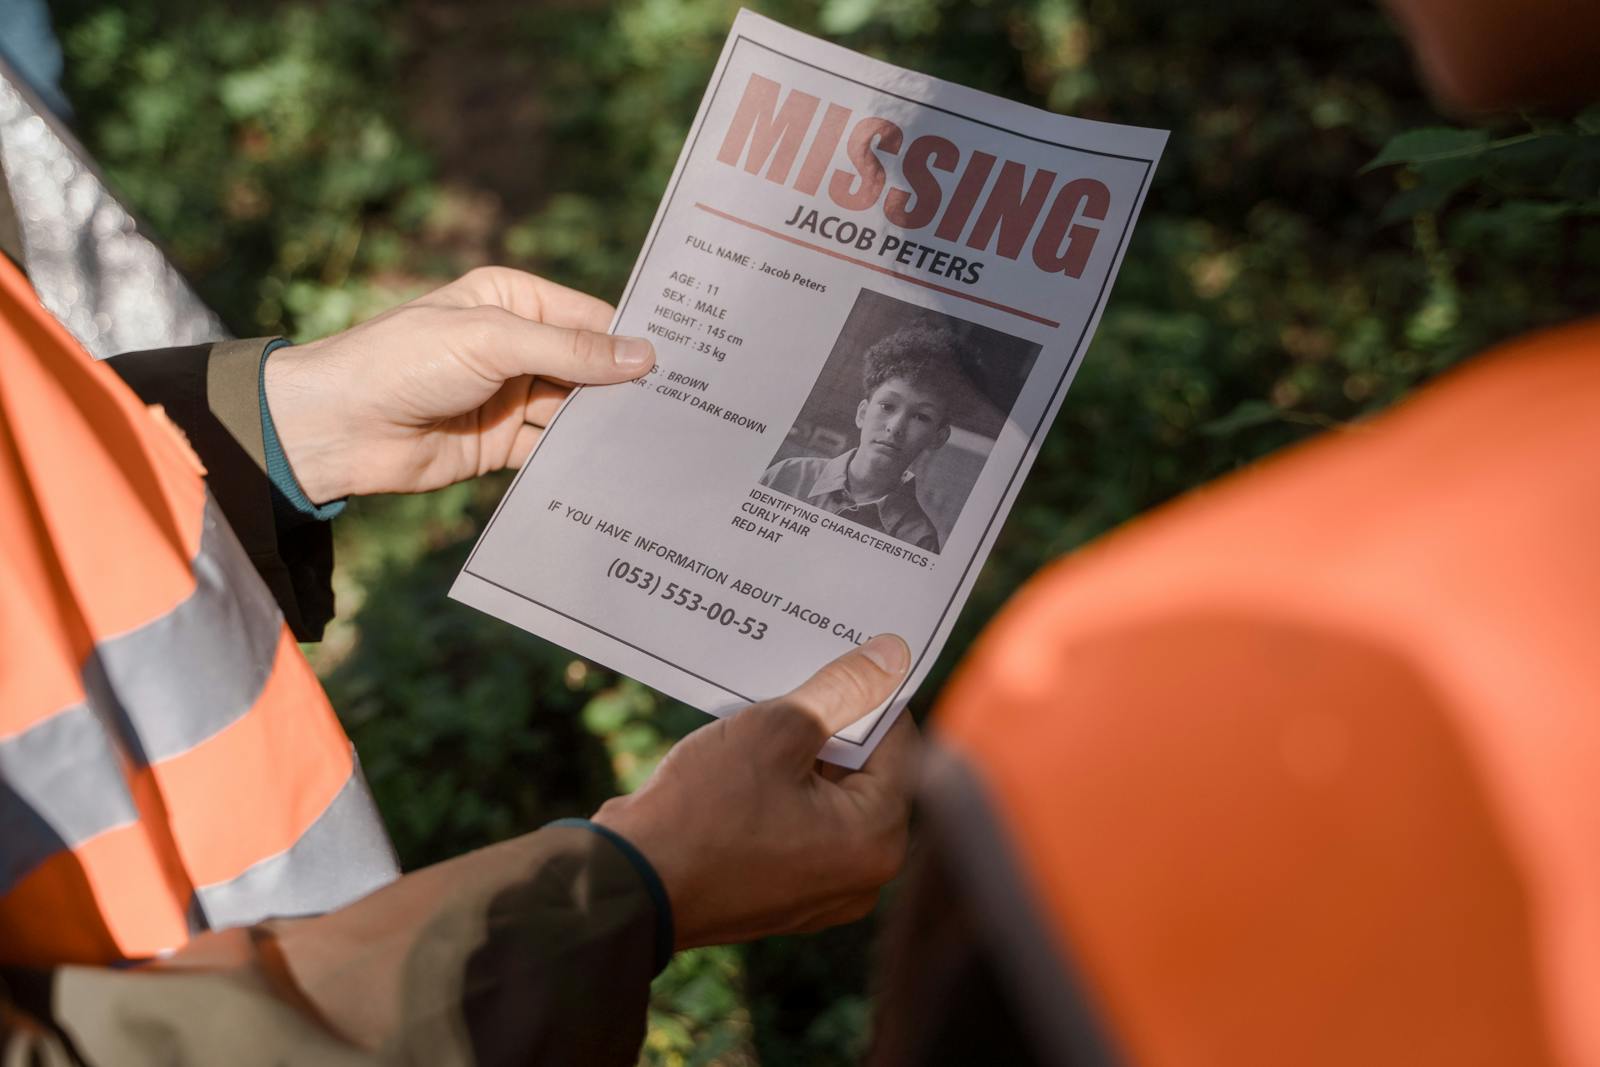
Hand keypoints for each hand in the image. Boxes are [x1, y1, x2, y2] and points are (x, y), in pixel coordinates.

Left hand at [263, 266, 654, 502]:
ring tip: (664, 443)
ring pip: (575, 413)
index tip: (687, 361)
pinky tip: (620, 471)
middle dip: (627, 388)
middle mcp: (516, 347)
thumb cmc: (403, 362)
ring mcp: (510, 398)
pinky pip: (552, 452)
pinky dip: (579, 461)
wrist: (336, 428)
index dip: (633, 339)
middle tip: (690, 407)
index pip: (591, 318)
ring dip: (607, 428)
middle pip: (589, 368)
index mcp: (513, 301)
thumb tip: (643, 356)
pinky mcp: (501, 446)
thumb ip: (569, 350)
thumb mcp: (491, 341)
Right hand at [593, 635, 919, 949]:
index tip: (844, 655)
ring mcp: (814, 888)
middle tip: (796, 676)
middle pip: (861, 772)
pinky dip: (773, 786)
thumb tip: (887, 658)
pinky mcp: (775, 889)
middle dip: (828, 722)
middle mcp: (857, 876)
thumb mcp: (776, 732)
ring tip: (760, 709)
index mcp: (875, 841)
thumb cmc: (704, 812)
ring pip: (821, 795)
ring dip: (796, 751)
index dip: (869, 692)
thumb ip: (839, 692)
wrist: (627, 881)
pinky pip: (790, 822)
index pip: (898, 744)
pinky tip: (739, 751)